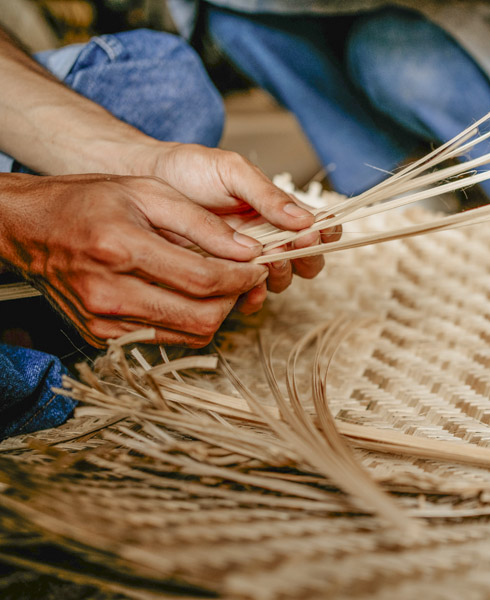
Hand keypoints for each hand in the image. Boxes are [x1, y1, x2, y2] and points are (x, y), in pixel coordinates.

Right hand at [0, 173, 267, 347]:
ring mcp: (103, 320)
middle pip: (200, 318)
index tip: (257, 268)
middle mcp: (108, 291)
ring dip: (214, 314)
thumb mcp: (148, 192)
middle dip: (233, 300)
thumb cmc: (87, 201)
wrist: (27, 227)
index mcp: (119, 247)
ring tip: (218, 285)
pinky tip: (187, 295)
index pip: (203, 280)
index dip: (242, 279)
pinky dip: (187, 321)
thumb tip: (249, 250)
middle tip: (242, 278)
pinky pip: (165, 339)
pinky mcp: (101, 336)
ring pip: (188, 335)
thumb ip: (202, 222)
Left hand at [139, 143, 339, 309]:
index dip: (324, 234)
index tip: (315, 233)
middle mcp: (267, 236)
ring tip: (264, 267)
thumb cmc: (190, 169)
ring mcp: (245, 258)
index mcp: (278, 209)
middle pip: (305, 259)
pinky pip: (247, 294)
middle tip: (289, 247)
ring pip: (280, 279)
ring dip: (279, 277)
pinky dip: (252, 297)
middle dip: (303, 257)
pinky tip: (244, 292)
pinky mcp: (221, 275)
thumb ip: (267, 194)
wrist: (144, 180)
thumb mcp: (233, 171)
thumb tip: (305, 218)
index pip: (317, 226)